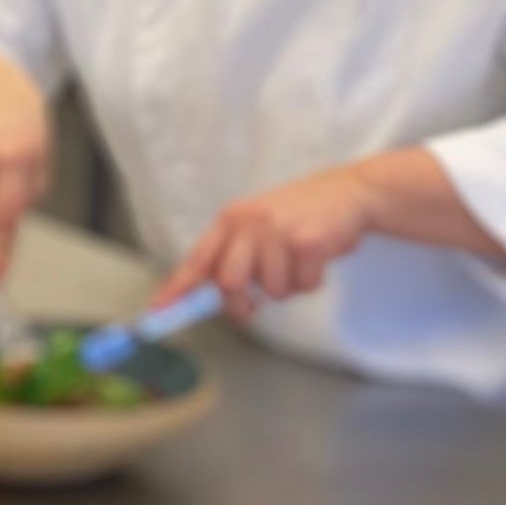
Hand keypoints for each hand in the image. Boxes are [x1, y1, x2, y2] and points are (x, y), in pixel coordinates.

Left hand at [160, 164, 378, 321]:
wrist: (348, 191)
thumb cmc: (297, 215)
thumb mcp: (255, 226)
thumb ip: (230, 256)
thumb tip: (202, 296)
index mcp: (231, 219)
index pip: (198, 261)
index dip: (177, 291)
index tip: (157, 313)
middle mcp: (250, 222)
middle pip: (230, 284)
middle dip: (243, 303)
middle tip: (256, 303)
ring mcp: (279, 230)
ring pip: (272, 290)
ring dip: (287, 287)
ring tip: (296, 263)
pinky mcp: (309, 240)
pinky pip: (303, 286)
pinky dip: (312, 281)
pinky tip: (316, 259)